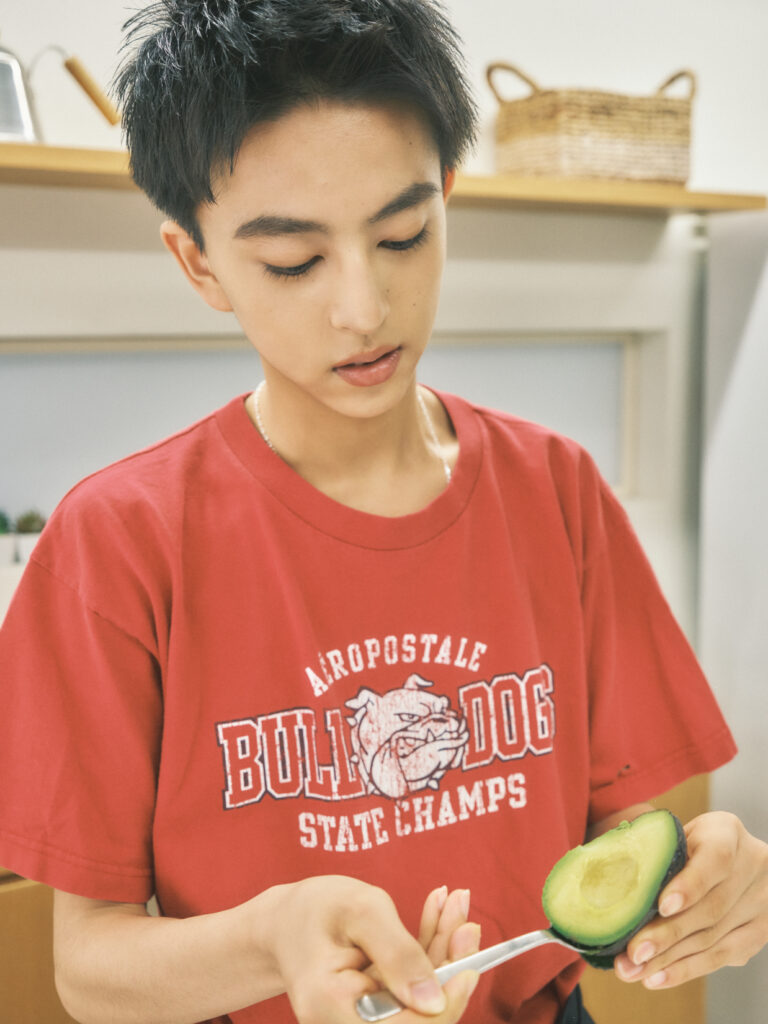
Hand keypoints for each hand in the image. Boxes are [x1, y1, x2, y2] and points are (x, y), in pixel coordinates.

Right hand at [271, 875, 478, 1023]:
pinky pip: (412, 983)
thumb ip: (396, 951)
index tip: (471, 965)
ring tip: (457, 902)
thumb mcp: (357, 910)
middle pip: (419, 1013)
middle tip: (468, 921)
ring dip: (445, 949)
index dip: (446, 1002)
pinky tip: (439, 908)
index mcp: (332, 1010)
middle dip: (451, 966)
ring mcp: (364, 1018)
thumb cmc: (313, 908)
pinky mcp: (378, 1004)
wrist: (284, 920)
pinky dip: (429, 946)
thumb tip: (436, 1001)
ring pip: (421, 995)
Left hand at [614, 811, 767, 987]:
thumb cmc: (690, 843)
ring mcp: (759, 903)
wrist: (735, 858)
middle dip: (667, 934)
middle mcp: (751, 867)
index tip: (662, 905)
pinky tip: (656, 977)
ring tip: (633, 970)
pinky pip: (720, 957)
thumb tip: (607, 875)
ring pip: (712, 938)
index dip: (689, 885)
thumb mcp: (678, 834)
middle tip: (632, 952)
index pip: (715, 859)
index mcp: (727, 833)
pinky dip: (684, 969)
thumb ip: (654, 850)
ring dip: (669, 959)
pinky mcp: (757, 933)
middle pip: (709, 908)